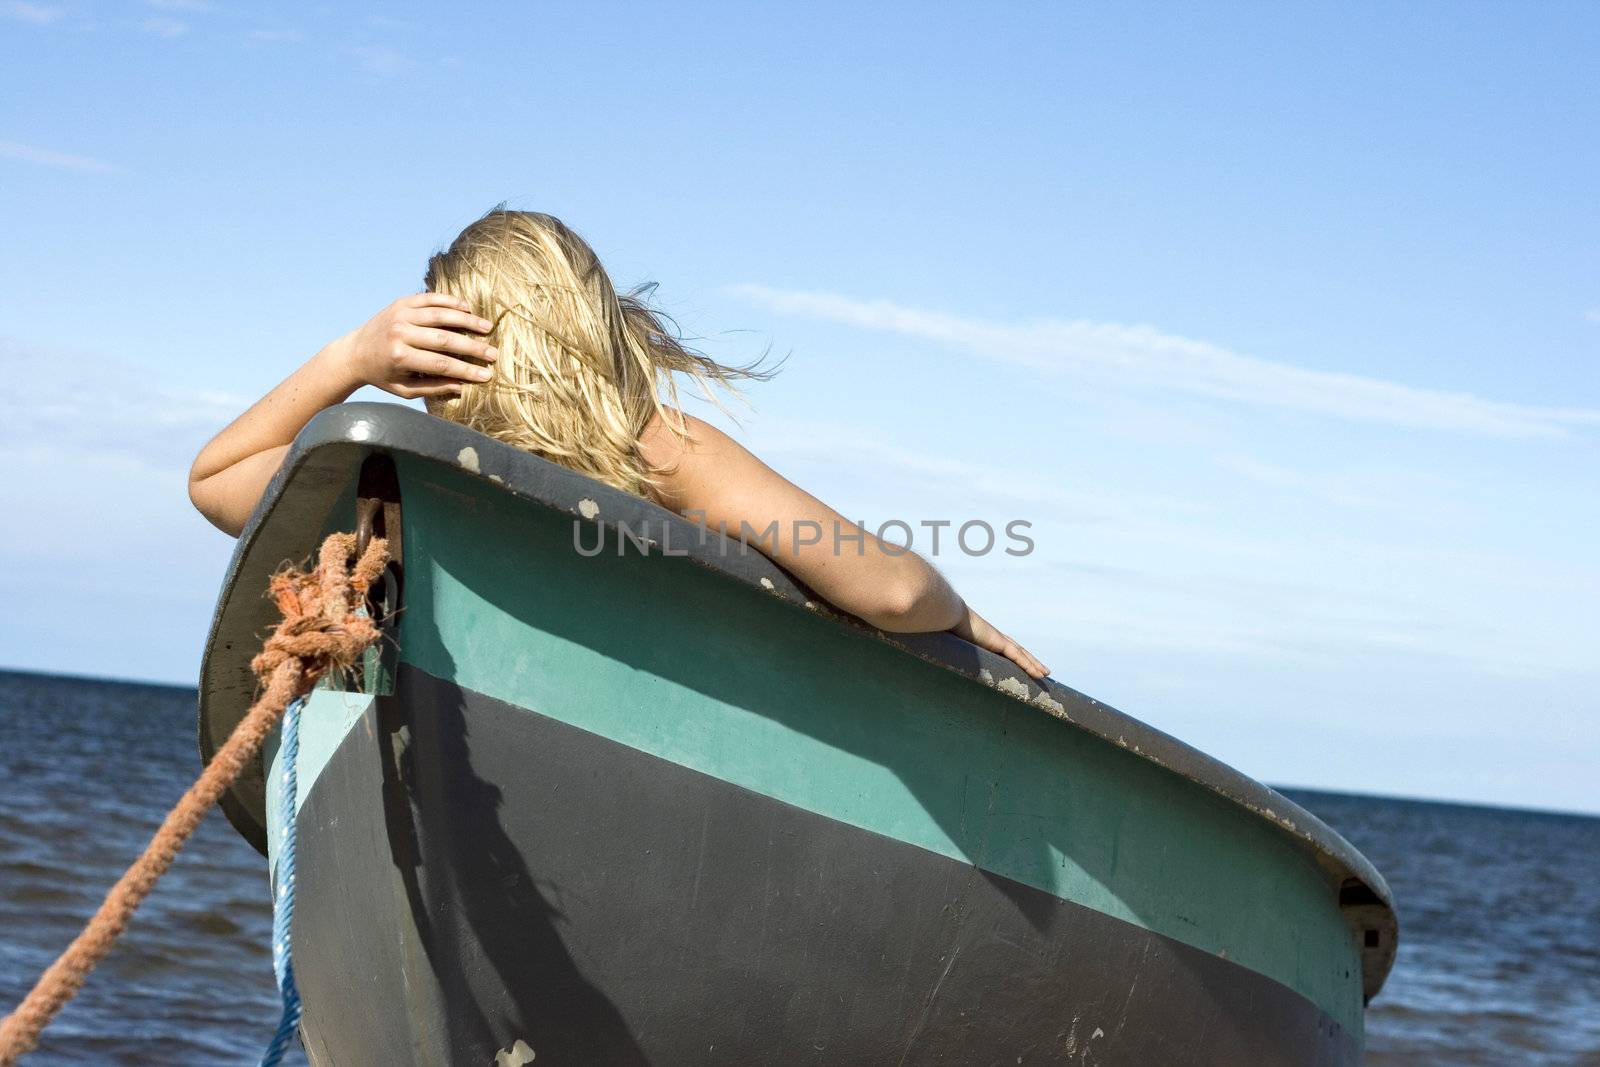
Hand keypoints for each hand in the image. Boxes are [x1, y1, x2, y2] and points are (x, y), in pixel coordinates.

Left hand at [332, 293, 497, 399]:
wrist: (354, 352)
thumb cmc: (383, 375)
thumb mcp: (405, 389)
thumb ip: (433, 388)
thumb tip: (463, 387)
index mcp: (399, 357)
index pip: (441, 364)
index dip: (466, 370)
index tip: (487, 375)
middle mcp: (399, 333)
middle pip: (445, 339)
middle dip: (473, 348)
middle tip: (494, 354)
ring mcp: (400, 314)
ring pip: (440, 315)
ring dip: (467, 321)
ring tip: (487, 328)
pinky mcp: (401, 302)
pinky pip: (430, 299)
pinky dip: (450, 302)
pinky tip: (467, 308)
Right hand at [953, 607, 1049, 679]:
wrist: (950, 614)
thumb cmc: (947, 627)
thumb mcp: (954, 644)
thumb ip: (955, 653)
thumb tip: (945, 661)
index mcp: (987, 639)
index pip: (1007, 650)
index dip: (1017, 658)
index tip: (1023, 666)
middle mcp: (996, 638)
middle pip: (1019, 652)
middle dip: (1031, 661)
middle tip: (1042, 671)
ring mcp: (999, 639)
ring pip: (1022, 655)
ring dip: (1035, 664)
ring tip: (1045, 674)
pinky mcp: (1000, 642)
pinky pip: (1018, 657)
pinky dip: (1029, 665)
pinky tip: (1039, 674)